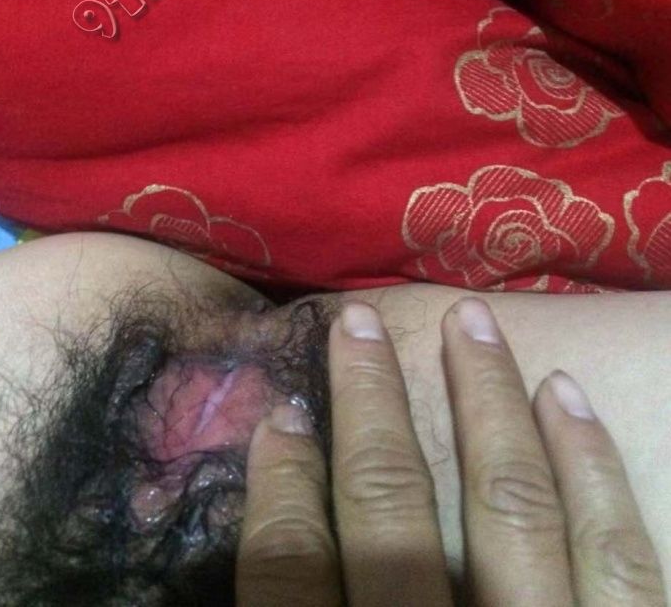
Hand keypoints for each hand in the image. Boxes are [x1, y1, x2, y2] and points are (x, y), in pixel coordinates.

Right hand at [236, 297, 665, 605]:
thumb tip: (274, 516)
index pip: (289, 573)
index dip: (280, 486)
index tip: (279, 414)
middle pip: (391, 514)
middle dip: (371, 405)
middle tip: (357, 322)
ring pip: (512, 505)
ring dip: (485, 400)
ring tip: (468, 322)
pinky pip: (621, 553)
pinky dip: (591, 464)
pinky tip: (565, 396)